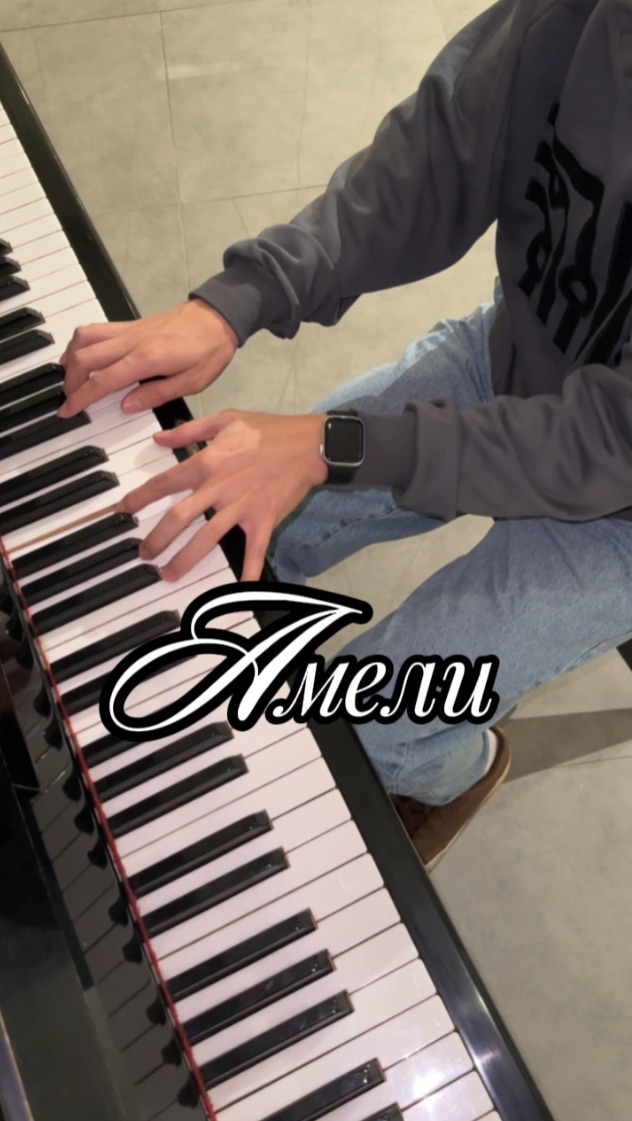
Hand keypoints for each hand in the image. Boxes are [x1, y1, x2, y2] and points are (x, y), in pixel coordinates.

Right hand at [58, 299, 238, 416]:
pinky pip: (97, 330)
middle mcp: (132, 341)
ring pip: (85, 337)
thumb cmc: (209, 352)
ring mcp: (129, 329)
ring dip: (71, 357)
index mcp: (147, 358)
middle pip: (84, 356)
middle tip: (70, 400)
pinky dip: (81, 343)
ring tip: (69, 378)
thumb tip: (125, 406)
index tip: (68, 411)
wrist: (219, 317)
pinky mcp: (131, 324)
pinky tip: (81, 356)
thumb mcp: (191, 383)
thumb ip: (156, 394)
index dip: (81, 398)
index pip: (103, 380)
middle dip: (70, 381)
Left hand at [116, 410, 327, 581]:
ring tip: (169, 575)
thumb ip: (188, 431)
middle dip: (157, 539)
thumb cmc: (267, 431)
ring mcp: (242, 507)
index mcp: (207, 462)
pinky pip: (254, 552)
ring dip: (186, 560)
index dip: (140, 498)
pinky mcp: (264, 521)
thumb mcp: (225, 420)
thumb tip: (158, 438)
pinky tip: (238, 591)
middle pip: (180, 518)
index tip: (122, 510)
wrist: (308, 444)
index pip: (165, 483)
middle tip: (144, 554)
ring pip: (207, 538)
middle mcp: (220, 488)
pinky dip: (247, 573)